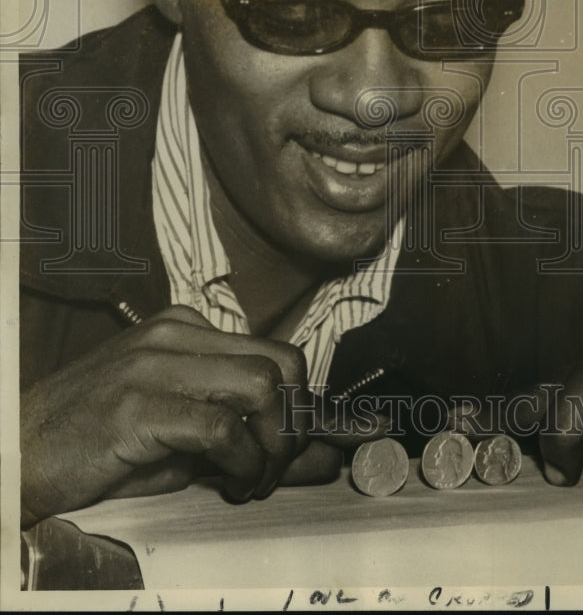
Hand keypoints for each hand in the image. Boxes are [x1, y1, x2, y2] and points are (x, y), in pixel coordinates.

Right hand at [20, 306, 339, 525]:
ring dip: (272, 444)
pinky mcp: (137, 405)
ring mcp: (155, 364)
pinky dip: (240, 461)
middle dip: (295, 425)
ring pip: (260, 386)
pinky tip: (228, 482)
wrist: (21, 450)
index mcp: (186, 329)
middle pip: (282, 363)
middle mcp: (175, 335)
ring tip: (251, 478)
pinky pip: (219, 426)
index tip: (293, 448)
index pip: (278, 352)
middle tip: (276, 468)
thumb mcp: (182, 434)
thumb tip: (322, 457)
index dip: (300, 406)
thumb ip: (249, 436)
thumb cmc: (100, 442)